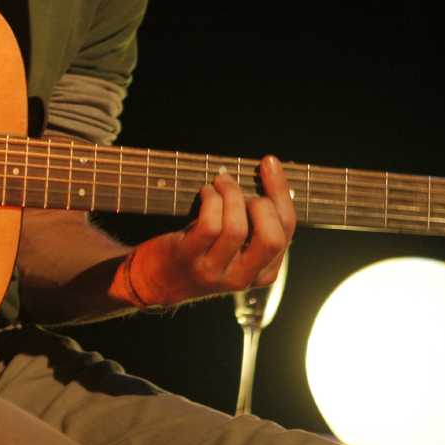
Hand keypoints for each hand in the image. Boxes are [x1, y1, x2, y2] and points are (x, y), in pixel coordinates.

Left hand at [125, 155, 295, 305]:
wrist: (159, 279)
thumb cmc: (203, 251)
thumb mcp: (238, 247)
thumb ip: (257, 223)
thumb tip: (271, 173)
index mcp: (264, 273)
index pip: (286, 231)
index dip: (281, 193)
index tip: (270, 164)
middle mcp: (243, 278)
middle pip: (272, 238)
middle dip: (262, 203)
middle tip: (242, 189)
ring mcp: (215, 272)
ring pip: (237, 228)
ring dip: (230, 195)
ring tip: (220, 183)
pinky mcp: (189, 260)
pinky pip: (209, 225)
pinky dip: (211, 200)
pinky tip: (206, 193)